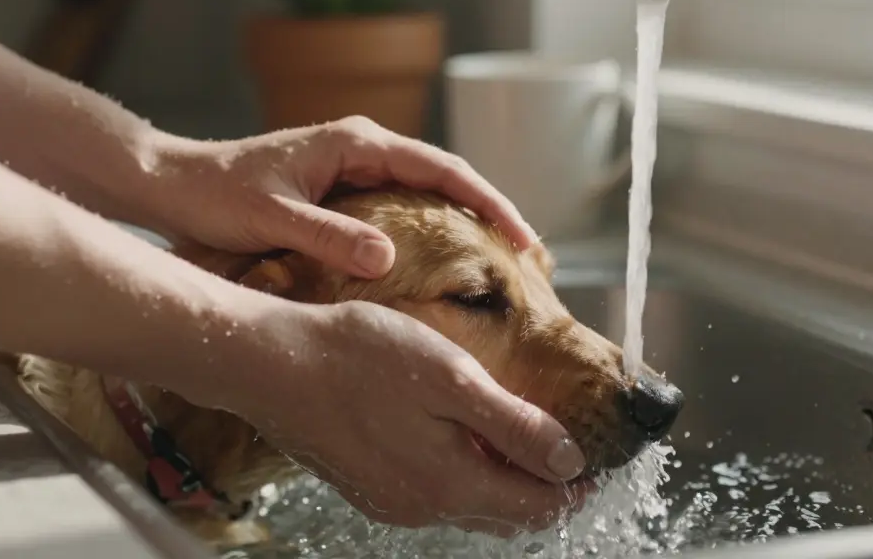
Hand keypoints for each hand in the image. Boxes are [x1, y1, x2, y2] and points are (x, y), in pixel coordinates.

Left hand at [147, 117, 536, 277]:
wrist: (173, 184)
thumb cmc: (216, 195)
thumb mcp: (273, 218)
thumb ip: (328, 237)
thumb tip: (388, 260)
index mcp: (358, 142)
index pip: (442, 169)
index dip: (488, 202)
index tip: (522, 237)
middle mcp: (364, 147)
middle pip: (446, 177)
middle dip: (491, 213)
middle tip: (531, 257)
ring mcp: (355, 166)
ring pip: (428, 192)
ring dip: (466, 222)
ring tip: (504, 261)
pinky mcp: (343, 188)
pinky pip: (403, 206)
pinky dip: (433, 229)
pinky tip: (446, 259)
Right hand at [241, 300, 591, 535]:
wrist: (271, 363)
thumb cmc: (360, 358)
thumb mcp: (452, 379)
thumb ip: (515, 426)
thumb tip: (571, 462)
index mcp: (451, 484)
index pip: (538, 507)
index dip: (576, 486)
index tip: (601, 459)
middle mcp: (422, 507)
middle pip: (505, 513)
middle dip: (543, 488)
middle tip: (568, 448)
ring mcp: (390, 500)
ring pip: (468, 504)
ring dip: (502, 480)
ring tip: (520, 436)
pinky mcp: (367, 485)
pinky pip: (433, 493)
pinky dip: (462, 473)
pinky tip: (460, 434)